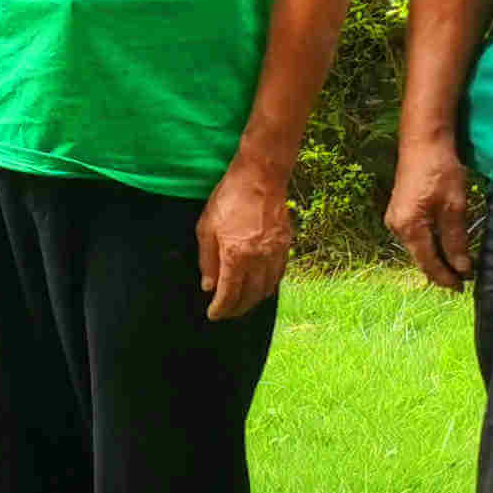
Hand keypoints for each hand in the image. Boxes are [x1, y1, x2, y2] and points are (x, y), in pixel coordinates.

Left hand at [197, 160, 291, 319]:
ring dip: (253, 301)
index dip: (220, 309)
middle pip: (249, 297)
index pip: (229, 294)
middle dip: (236, 309)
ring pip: (266, 289)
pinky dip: (267, 286)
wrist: (261, 177)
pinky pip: (278, 276)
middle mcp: (258, 259)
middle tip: (226, 312)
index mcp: (236, 256)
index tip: (213, 315)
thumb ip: (207, 261)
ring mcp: (275, 254)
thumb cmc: (229, 198)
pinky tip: (258, 286)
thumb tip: (209, 286)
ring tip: (241, 303)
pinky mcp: (285, 246)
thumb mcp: (206, 228)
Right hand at [386, 132, 478, 291]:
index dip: (445, 277)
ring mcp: (394, 219)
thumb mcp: (455, 208)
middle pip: (420, 257)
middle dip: (441, 269)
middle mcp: (396, 228)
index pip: (429, 262)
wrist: (423, 143)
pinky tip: (443, 245)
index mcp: (409, 228)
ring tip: (456, 265)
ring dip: (436, 256)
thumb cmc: (441, 172)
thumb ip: (456, 241)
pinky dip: (429, 243)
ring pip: (417, 247)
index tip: (462, 287)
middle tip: (462, 279)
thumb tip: (462, 268)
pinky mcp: (398, 211)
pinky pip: (415, 235)